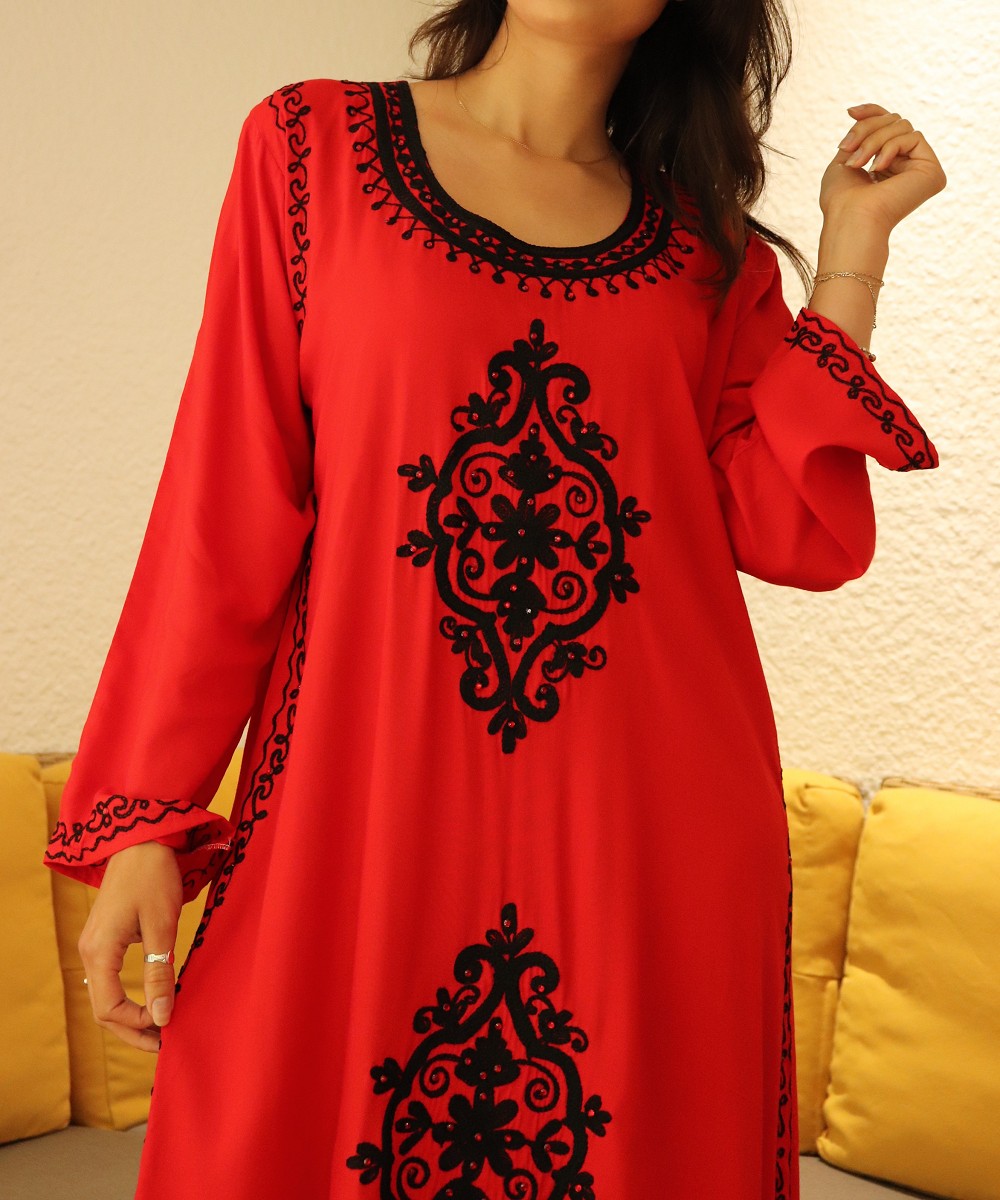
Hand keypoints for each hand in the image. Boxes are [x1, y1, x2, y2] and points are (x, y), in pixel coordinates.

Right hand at [78, 841, 182, 1052]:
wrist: (143, 840)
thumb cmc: (153, 878)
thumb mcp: (161, 926)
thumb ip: (160, 971)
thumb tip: (162, 1017)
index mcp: (99, 952)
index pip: (108, 1008)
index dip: (136, 1026)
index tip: (166, 1030)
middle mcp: (90, 952)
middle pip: (103, 1009)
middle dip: (131, 1029)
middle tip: (163, 1043)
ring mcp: (95, 945)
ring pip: (106, 995)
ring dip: (130, 1016)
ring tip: (161, 1027)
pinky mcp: (105, 938)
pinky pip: (111, 979)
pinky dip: (129, 997)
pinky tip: (154, 999)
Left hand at [819, 103, 946, 235]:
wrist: (849, 219)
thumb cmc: (840, 199)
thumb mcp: (846, 157)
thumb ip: (861, 136)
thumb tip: (863, 112)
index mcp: (888, 165)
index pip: (888, 125)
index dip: (872, 113)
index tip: (850, 112)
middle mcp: (907, 166)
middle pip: (893, 121)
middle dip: (866, 131)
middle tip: (846, 150)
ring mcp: (921, 170)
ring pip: (902, 126)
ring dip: (873, 141)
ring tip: (857, 164)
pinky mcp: (932, 172)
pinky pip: (913, 137)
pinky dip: (890, 148)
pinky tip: (877, 169)